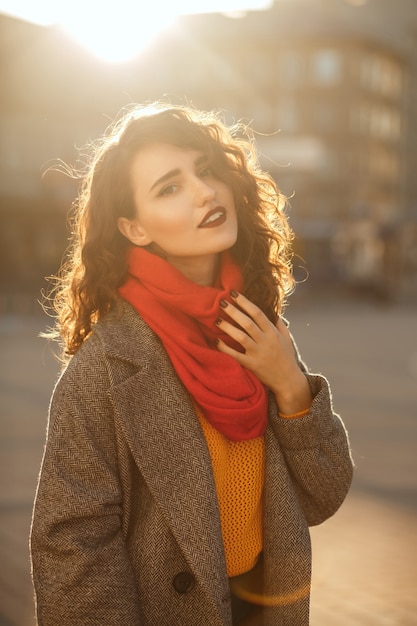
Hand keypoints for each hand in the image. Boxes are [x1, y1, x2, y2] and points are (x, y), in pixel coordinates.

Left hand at [216, 291, 311, 414]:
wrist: (288, 381)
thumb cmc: (287, 358)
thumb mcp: (287, 338)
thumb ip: (280, 324)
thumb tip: (273, 310)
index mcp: (273, 332)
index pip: (257, 313)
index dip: (245, 302)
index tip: (234, 293)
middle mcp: (265, 341)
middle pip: (247, 323)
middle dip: (233, 311)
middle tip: (221, 302)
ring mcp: (258, 353)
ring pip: (241, 337)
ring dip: (228, 327)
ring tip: (216, 320)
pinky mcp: (251, 365)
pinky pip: (236, 355)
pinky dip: (225, 348)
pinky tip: (216, 341)